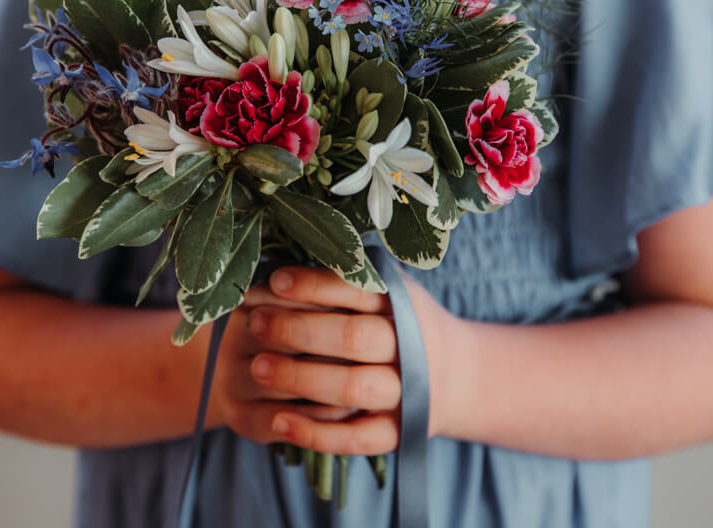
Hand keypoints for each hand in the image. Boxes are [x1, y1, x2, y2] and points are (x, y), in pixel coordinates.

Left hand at [213, 265, 458, 454]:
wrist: (457, 374)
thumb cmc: (402, 323)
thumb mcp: (390, 291)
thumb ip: (347, 281)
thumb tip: (276, 272)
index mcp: (404, 305)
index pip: (358, 290)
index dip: (315, 285)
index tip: (275, 282)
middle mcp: (410, 347)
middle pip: (354, 338)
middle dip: (299, 331)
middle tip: (255, 324)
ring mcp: (406, 393)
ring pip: (352, 388)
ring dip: (301, 378)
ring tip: (258, 367)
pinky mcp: (396, 432)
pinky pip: (355, 439)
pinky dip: (316, 434)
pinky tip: (279, 421)